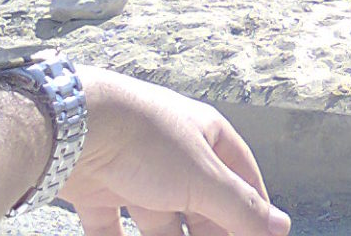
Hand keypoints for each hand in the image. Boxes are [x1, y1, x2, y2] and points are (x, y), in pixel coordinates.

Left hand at [58, 67, 290, 235]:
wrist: (70, 126)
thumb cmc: (146, 140)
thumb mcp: (203, 178)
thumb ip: (241, 208)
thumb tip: (280, 228)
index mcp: (207, 137)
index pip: (243, 179)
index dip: (253, 212)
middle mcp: (175, 153)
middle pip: (202, 204)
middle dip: (210, 233)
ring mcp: (136, 171)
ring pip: (160, 221)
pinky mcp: (98, 189)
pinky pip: (111, 227)